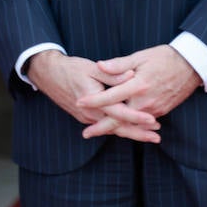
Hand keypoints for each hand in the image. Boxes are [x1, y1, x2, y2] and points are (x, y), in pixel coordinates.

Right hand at [27, 49, 160, 142]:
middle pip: (118, 127)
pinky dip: (120, 129)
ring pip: (112, 129)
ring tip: (151, 136)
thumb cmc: (71, 68)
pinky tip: (133, 130)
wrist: (48, 74)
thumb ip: (113, 74)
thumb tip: (132, 75)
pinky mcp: (86, 117)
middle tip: (157, 137)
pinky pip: (106, 126)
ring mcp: (87, 117)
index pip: (119, 112)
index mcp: (93, 101)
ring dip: (132, 133)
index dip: (137, 117)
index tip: (153, 121)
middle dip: (138, 133)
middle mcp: (90, 113)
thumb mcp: (92, 68)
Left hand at [77, 45, 200, 138]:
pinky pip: (142, 122)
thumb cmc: (165, 58)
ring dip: (115, 128)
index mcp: (138, 85)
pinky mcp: (161, 111)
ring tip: (99, 131)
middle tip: (85, 133)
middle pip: (119, 119)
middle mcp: (146, 101)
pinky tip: (120, 127)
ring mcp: (154, 109)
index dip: (94, 100)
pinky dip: (130, 125)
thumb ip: (119, 64)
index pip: (111, 96)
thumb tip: (99, 65)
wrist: (192, 66)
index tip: (79, 102)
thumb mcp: (141, 56)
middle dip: (101, 127)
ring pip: (130, 123)